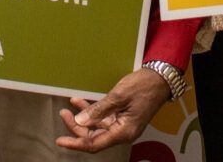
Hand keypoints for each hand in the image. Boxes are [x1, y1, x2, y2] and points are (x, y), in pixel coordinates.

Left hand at [56, 68, 170, 152]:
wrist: (161, 78)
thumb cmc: (144, 86)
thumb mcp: (118, 96)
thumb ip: (98, 110)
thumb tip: (80, 121)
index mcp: (124, 132)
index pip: (94, 144)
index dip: (76, 143)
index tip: (61, 141)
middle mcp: (123, 132)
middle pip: (94, 137)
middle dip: (78, 127)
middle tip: (64, 114)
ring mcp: (123, 125)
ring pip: (98, 127)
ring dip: (84, 117)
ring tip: (70, 106)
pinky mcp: (123, 117)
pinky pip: (104, 119)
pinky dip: (93, 111)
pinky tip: (82, 102)